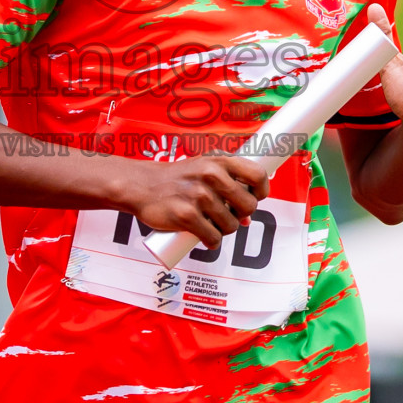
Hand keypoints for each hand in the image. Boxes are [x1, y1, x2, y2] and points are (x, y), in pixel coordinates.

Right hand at [125, 155, 269, 248]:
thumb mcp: (203, 169)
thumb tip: (247, 218)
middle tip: (228, 215)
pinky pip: (213, 238)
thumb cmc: (176, 178)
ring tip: (210, 224)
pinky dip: (211, 242)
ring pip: (231, 226)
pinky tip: (205, 237)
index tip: (255, 198)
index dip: (261, 191)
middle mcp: (211, 175)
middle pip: (248, 206)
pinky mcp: (186, 215)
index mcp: (219, 161)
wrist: (141, 185)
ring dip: (223, 231)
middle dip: (241, 216)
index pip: (257, 175)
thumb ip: (227, 185)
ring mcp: (199, 195)